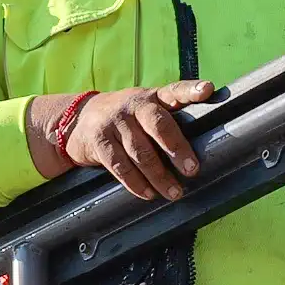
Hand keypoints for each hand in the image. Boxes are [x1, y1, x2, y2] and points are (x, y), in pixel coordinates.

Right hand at [29, 82, 217, 200]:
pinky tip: (148, 194)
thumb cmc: (126, 120)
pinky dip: (135, 183)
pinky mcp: (99, 141)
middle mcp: (134, 105)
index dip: (191, 90)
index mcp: (152, 97)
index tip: (207, 90)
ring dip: (159, 175)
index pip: (174, 90)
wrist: (77, 119)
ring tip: (174, 193)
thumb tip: (205, 146)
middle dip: (177, 148)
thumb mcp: (145, 110)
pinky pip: (119, 165)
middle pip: (158, 124)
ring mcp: (115, 122)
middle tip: (192, 170)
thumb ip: (168, 120)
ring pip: (140, 151)